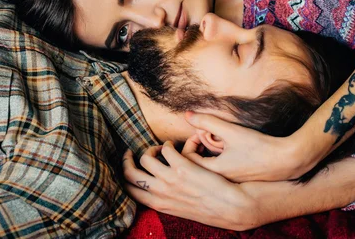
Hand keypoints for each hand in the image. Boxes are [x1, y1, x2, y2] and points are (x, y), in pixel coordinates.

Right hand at [122, 141, 258, 230]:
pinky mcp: (183, 166)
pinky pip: (166, 149)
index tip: (129, 167)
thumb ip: (166, 200)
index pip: (129, 190)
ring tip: (160, 148)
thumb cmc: (209, 209)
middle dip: (126, 160)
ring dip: (151, 149)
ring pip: (145, 157)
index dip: (125, 176)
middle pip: (129, 173)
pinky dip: (167, 144)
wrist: (230, 207)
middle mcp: (160, 192)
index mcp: (158, 204)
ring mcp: (170, 179)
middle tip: (131, 152)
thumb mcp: (181, 210)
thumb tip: (158, 193)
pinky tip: (175, 145)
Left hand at [182, 112, 307, 181]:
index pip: (187, 162)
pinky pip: (221, 172)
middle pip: (196, 168)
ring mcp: (231, 182)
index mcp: (215, 172)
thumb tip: (187, 115)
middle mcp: (220, 181)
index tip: (199, 132)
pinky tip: (230, 148)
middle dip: (197, 149)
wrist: (287, 161)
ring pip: (209, 170)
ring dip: (208, 154)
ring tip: (216, 140)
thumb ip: (207, 122)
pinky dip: (218, 160)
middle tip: (204, 135)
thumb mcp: (231, 131)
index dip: (189, 144)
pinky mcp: (240, 180)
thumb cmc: (259, 146)